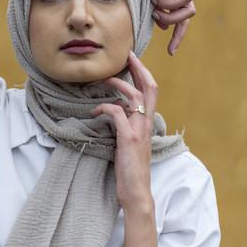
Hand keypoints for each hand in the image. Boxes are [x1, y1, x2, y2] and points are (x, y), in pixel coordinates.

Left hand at [91, 50, 156, 208]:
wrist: (136, 192)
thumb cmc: (130, 170)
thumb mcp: (130, 143)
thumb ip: (126, 125)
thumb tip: (116, 110)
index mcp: (147, 124)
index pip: (151, 92)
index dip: (144, 73)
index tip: (132, 59)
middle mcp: (146, 124)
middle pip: (149, 87)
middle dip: (139, 68)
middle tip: (126, 54)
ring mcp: (139, 131)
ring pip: (134, 97)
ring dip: (118, 84)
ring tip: (102, 79)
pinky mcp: (128, 139)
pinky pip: (117, 113)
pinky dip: (106, 107)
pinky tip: (95, 110)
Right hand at [125, 0, 195, 55]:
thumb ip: (152, 9)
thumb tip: (164, 26)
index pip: (183, 21)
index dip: (179, 37)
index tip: (170, 52)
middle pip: (189, 13)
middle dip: (174, 20)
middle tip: (156, 16)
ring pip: (187, 0)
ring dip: (168, 6)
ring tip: (153, 0)